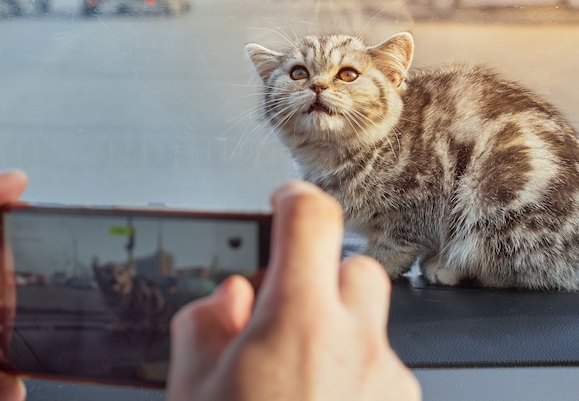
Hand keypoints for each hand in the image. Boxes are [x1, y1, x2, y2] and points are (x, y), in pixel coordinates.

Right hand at [167, 181, 420, 400]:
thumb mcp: (191, 391)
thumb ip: (204, 327)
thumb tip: (228, 301)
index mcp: (297, 322)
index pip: (312, 217)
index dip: (295, 198)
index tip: (284, 201)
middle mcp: (354, 343)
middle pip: (354, 267)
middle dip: (320, 276)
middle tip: (285, 310)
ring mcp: (386, 378)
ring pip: (370, 320)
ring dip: (337, 327)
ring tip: (299, 371)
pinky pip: (382, 366)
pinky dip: (353, 371)